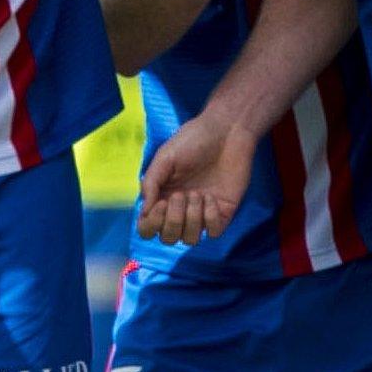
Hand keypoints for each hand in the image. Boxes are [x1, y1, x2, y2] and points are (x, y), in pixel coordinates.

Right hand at [136, 111, 255, 245]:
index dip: (151, 224)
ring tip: (198, 194)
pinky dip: (210, 218)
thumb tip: (144, 211)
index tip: (160, 203)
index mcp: (161, 197)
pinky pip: (213, 232)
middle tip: (182, 195)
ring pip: (190, 240)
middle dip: (173, 220)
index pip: (148, 228)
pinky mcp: (223, 212)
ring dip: (192, 219)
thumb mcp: (165, 157)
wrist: (226, 131)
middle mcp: (180, 209)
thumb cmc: (193, 140)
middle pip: (168, 238)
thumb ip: (151, 183)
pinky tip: (211, 198)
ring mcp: (201, 212)